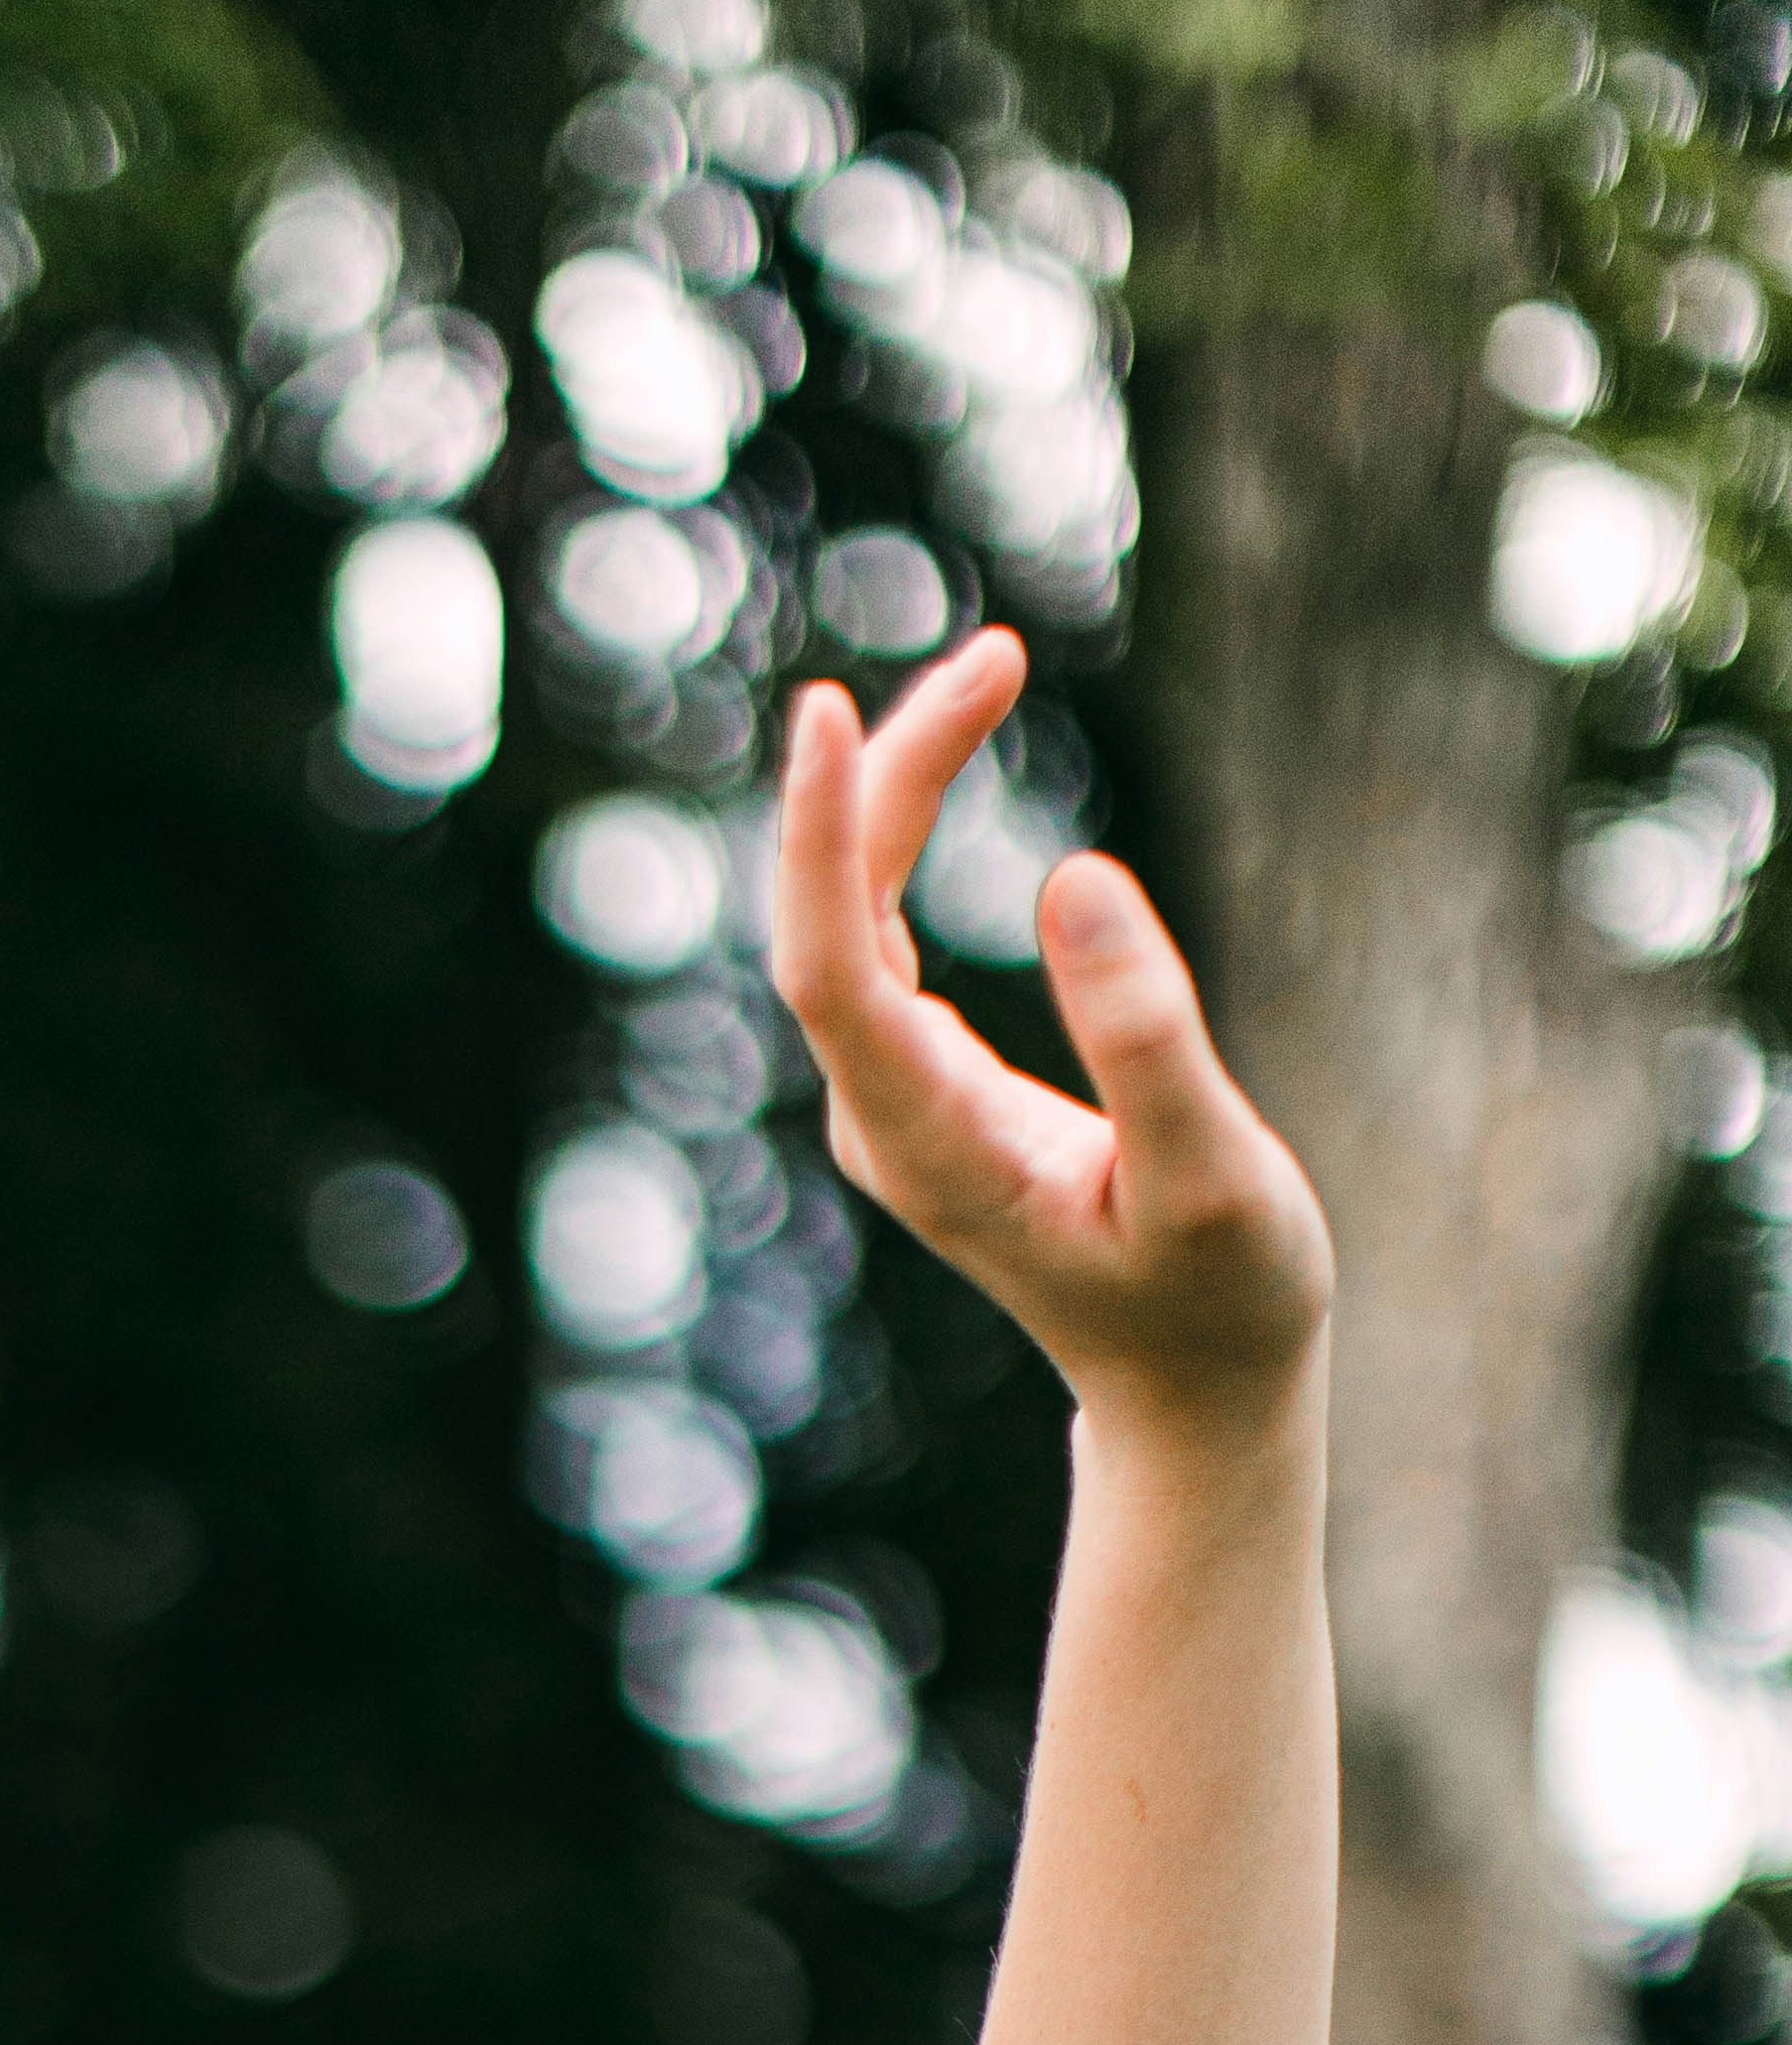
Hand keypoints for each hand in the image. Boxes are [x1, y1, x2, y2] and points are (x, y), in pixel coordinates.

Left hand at [770, 636, 1331, 1434]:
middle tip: (999, 655)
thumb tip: (1073, 880)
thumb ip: (1147, 1039)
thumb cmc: (1220, 1299)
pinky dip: (908, 837)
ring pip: (853, 919)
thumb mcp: (1213, 1177)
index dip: (822, 845)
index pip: (833, 976)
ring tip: (994, 669)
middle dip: (892, 779)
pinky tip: (952, 748)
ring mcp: (893, 1105)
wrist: (1193, 1389)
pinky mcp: (921, 1084)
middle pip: (835, 924)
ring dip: (905, 790)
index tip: (833, 716)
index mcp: (934, 1151)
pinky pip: (880, 935)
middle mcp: (884, 1126)